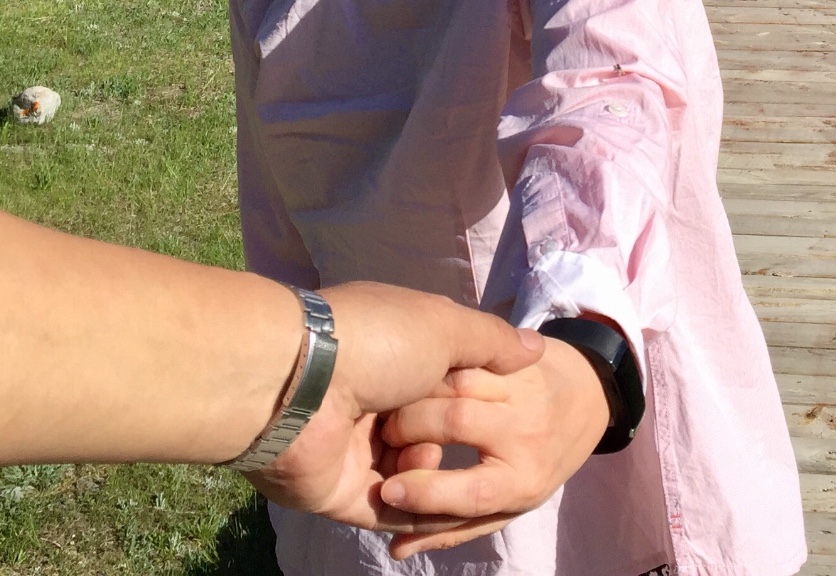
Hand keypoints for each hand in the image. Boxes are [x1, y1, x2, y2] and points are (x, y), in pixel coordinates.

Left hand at [245, 283, 543, 537]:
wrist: (300, 385)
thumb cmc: (376, 341)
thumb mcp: (448, 326)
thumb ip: (492, 342)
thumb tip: (534, 349)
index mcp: (392, 353)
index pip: (444, 378)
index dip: (471, 388)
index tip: (498, 398)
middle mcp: (372, 397)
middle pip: (430, 428)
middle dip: (450, 432)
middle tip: (458, 430)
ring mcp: (354, 446)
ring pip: (411, 472)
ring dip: (429, 469)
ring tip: (424, 457)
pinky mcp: (340, 491)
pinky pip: (386, 509)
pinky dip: (409, 504)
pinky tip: (417, 492)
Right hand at [373, 335, 612, 558]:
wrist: (588, 399)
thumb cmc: (537, 461)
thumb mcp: (508, 503)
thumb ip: (454, 525)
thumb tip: (397, 549)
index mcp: (522, 482)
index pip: (472, 494)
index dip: (424, 495)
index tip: (387, 491)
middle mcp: (527, 434)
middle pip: (457, 423)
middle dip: (409, 427)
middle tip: (387, 435)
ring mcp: (524, 390)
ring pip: (458, 382)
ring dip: (418, 391)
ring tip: (399, 403)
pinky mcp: (519, 356)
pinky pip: (469, 356)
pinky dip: (438, 365)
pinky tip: (421, 375)